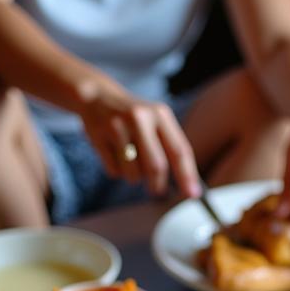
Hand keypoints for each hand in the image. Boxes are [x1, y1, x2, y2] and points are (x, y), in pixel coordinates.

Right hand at [79, 85, 200, 198]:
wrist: (97, 96)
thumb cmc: (134, 118)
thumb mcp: (156, 121)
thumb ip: (172, 147)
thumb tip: (189, 185)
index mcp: (160, 114)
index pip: (179, 150)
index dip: (187, 175)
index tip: (192, 194)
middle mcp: (140, 118)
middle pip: (156, 166)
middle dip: (158, 184)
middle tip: (157, 190)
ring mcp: (118, 126)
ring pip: (134, 173)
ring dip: (134, 177)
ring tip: (129, 161)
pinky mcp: (98, 136)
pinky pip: (114, 171)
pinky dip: (117, 171)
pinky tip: (113, 155)